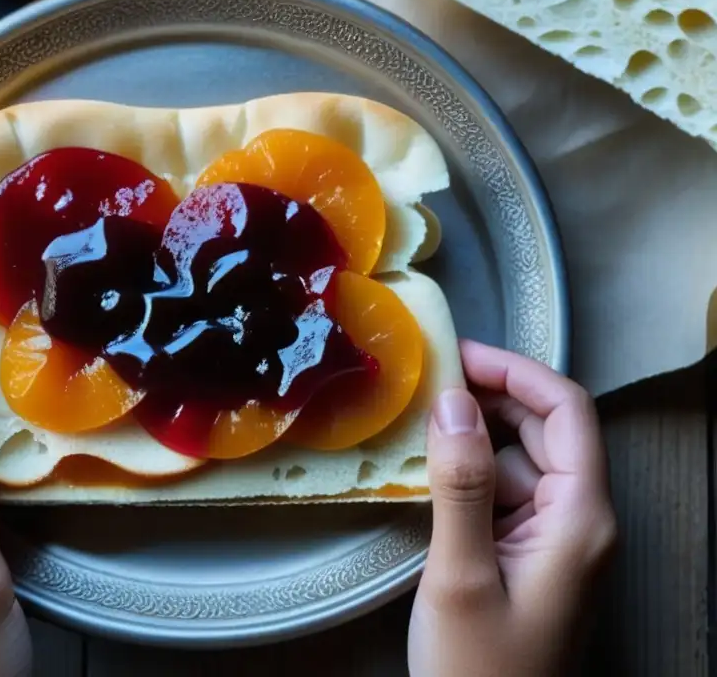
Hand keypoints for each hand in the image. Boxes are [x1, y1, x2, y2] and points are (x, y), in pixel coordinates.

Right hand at [408, 340, 616, 676]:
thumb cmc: (480, 669)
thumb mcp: (460, 574)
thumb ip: (461, 485)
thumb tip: (452, 402)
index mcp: (581, 519)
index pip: (567, 411)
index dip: (516, 373)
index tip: (458, 356)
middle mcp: (580, 521)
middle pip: (547, 431)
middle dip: (492, 399)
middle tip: (428, 382)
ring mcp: (558, 541)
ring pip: (523, 461)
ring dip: (477, 436)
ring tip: (420, 421)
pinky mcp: (532, 557)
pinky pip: (508, 495)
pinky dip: (472, 475)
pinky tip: (430, 472)